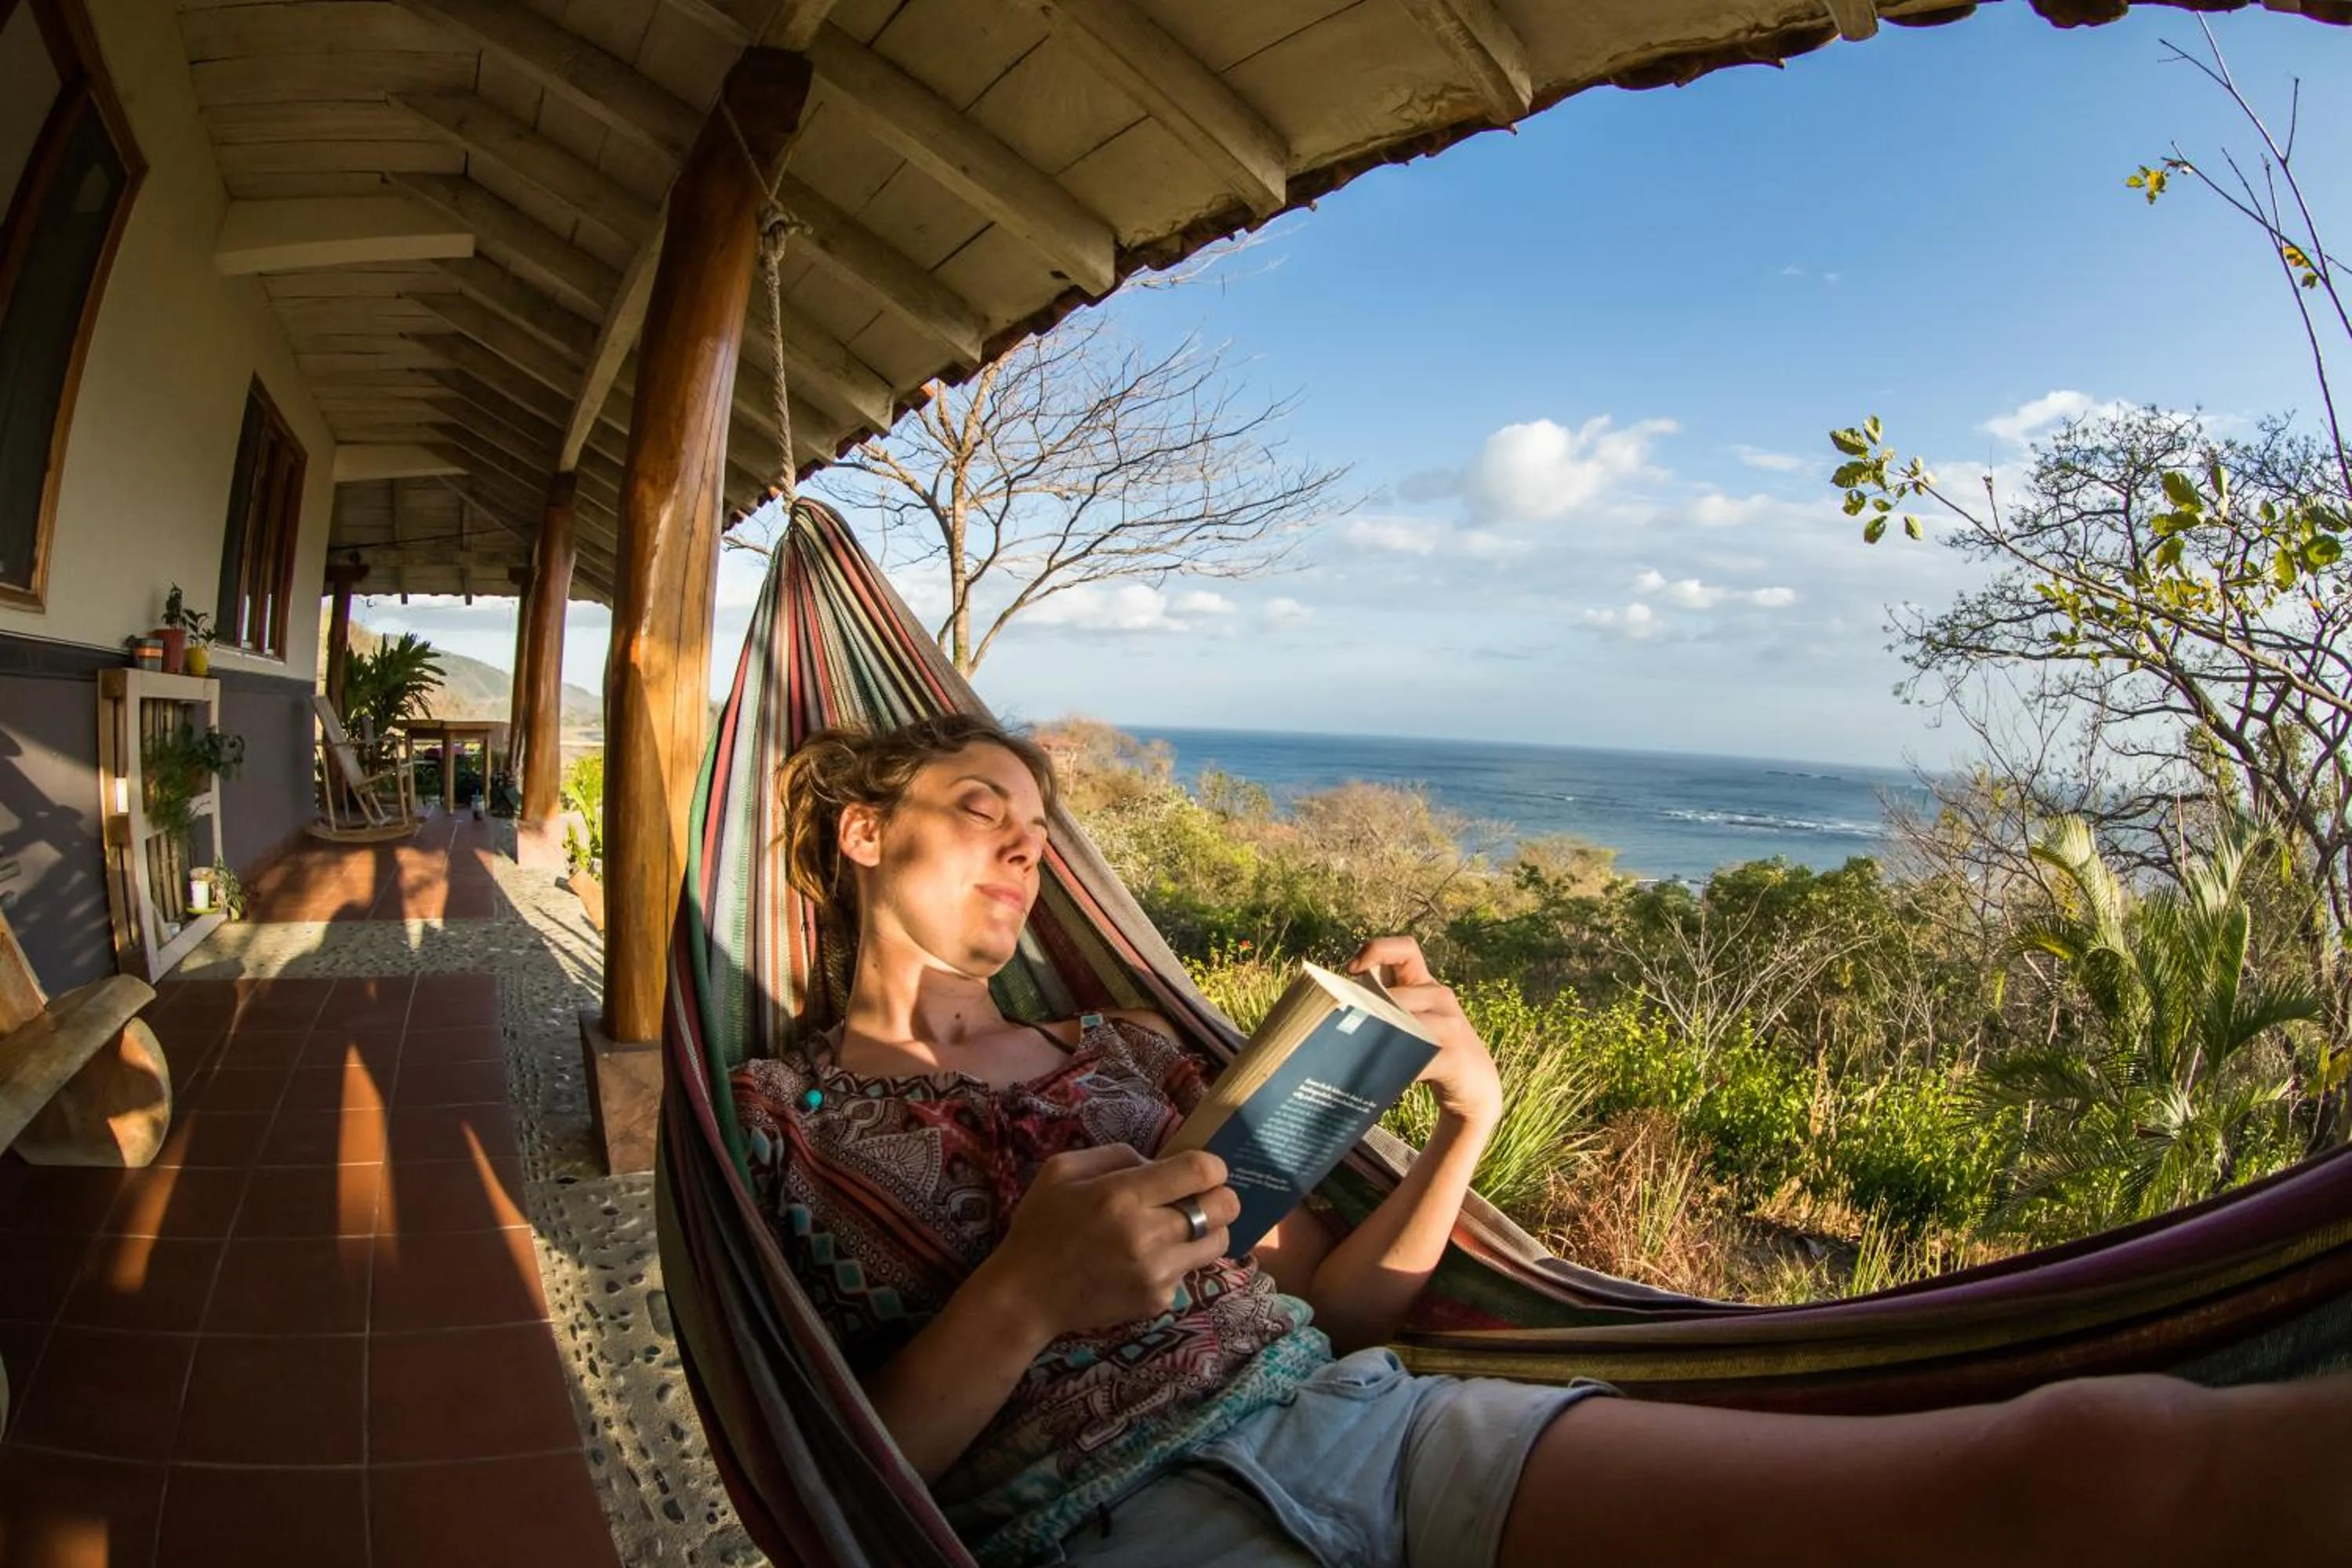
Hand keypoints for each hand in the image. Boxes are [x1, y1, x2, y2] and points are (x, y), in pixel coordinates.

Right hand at [978, 1144, 1239, 1341]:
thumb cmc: (1042, 1226)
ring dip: (1205, 1231)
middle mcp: (1148, 1235)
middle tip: (1197, 1198)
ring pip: (1219, 1243)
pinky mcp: (1158, 1301)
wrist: (1027, 1296)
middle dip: (1219, 1197)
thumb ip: (1117, 1155)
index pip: (1201, 1172)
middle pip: (1224, 1208)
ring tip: (1175, 1230)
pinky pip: (1189, 1272)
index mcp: (1122, 1196)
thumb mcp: (1063, 1170)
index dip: (1212, 1165)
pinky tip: (1145, 1261)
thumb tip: (1160, 1164)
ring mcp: (1157, 1273)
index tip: (1202, 1169)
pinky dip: (1177, 1262)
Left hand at [1346, 936, 1501, 1129]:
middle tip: (1342, 1026)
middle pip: (1395, 995)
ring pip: (1405, 1023)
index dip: (1376, 949)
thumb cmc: (1430, 1047)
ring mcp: (1450, 1025)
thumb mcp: (1409, 1019)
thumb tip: (1332, 1007)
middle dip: (1366, 1011)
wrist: (1476, 1083)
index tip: (1351, 969)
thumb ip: (1382, 1006)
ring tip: (1358, 1052)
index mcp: (1424, 983)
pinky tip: (1387, 1076)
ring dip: (1379, 1036)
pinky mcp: (1454, 1056)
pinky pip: (1419, 1057)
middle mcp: (1439, 996)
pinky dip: (1399, 1066)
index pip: (1405, 948)